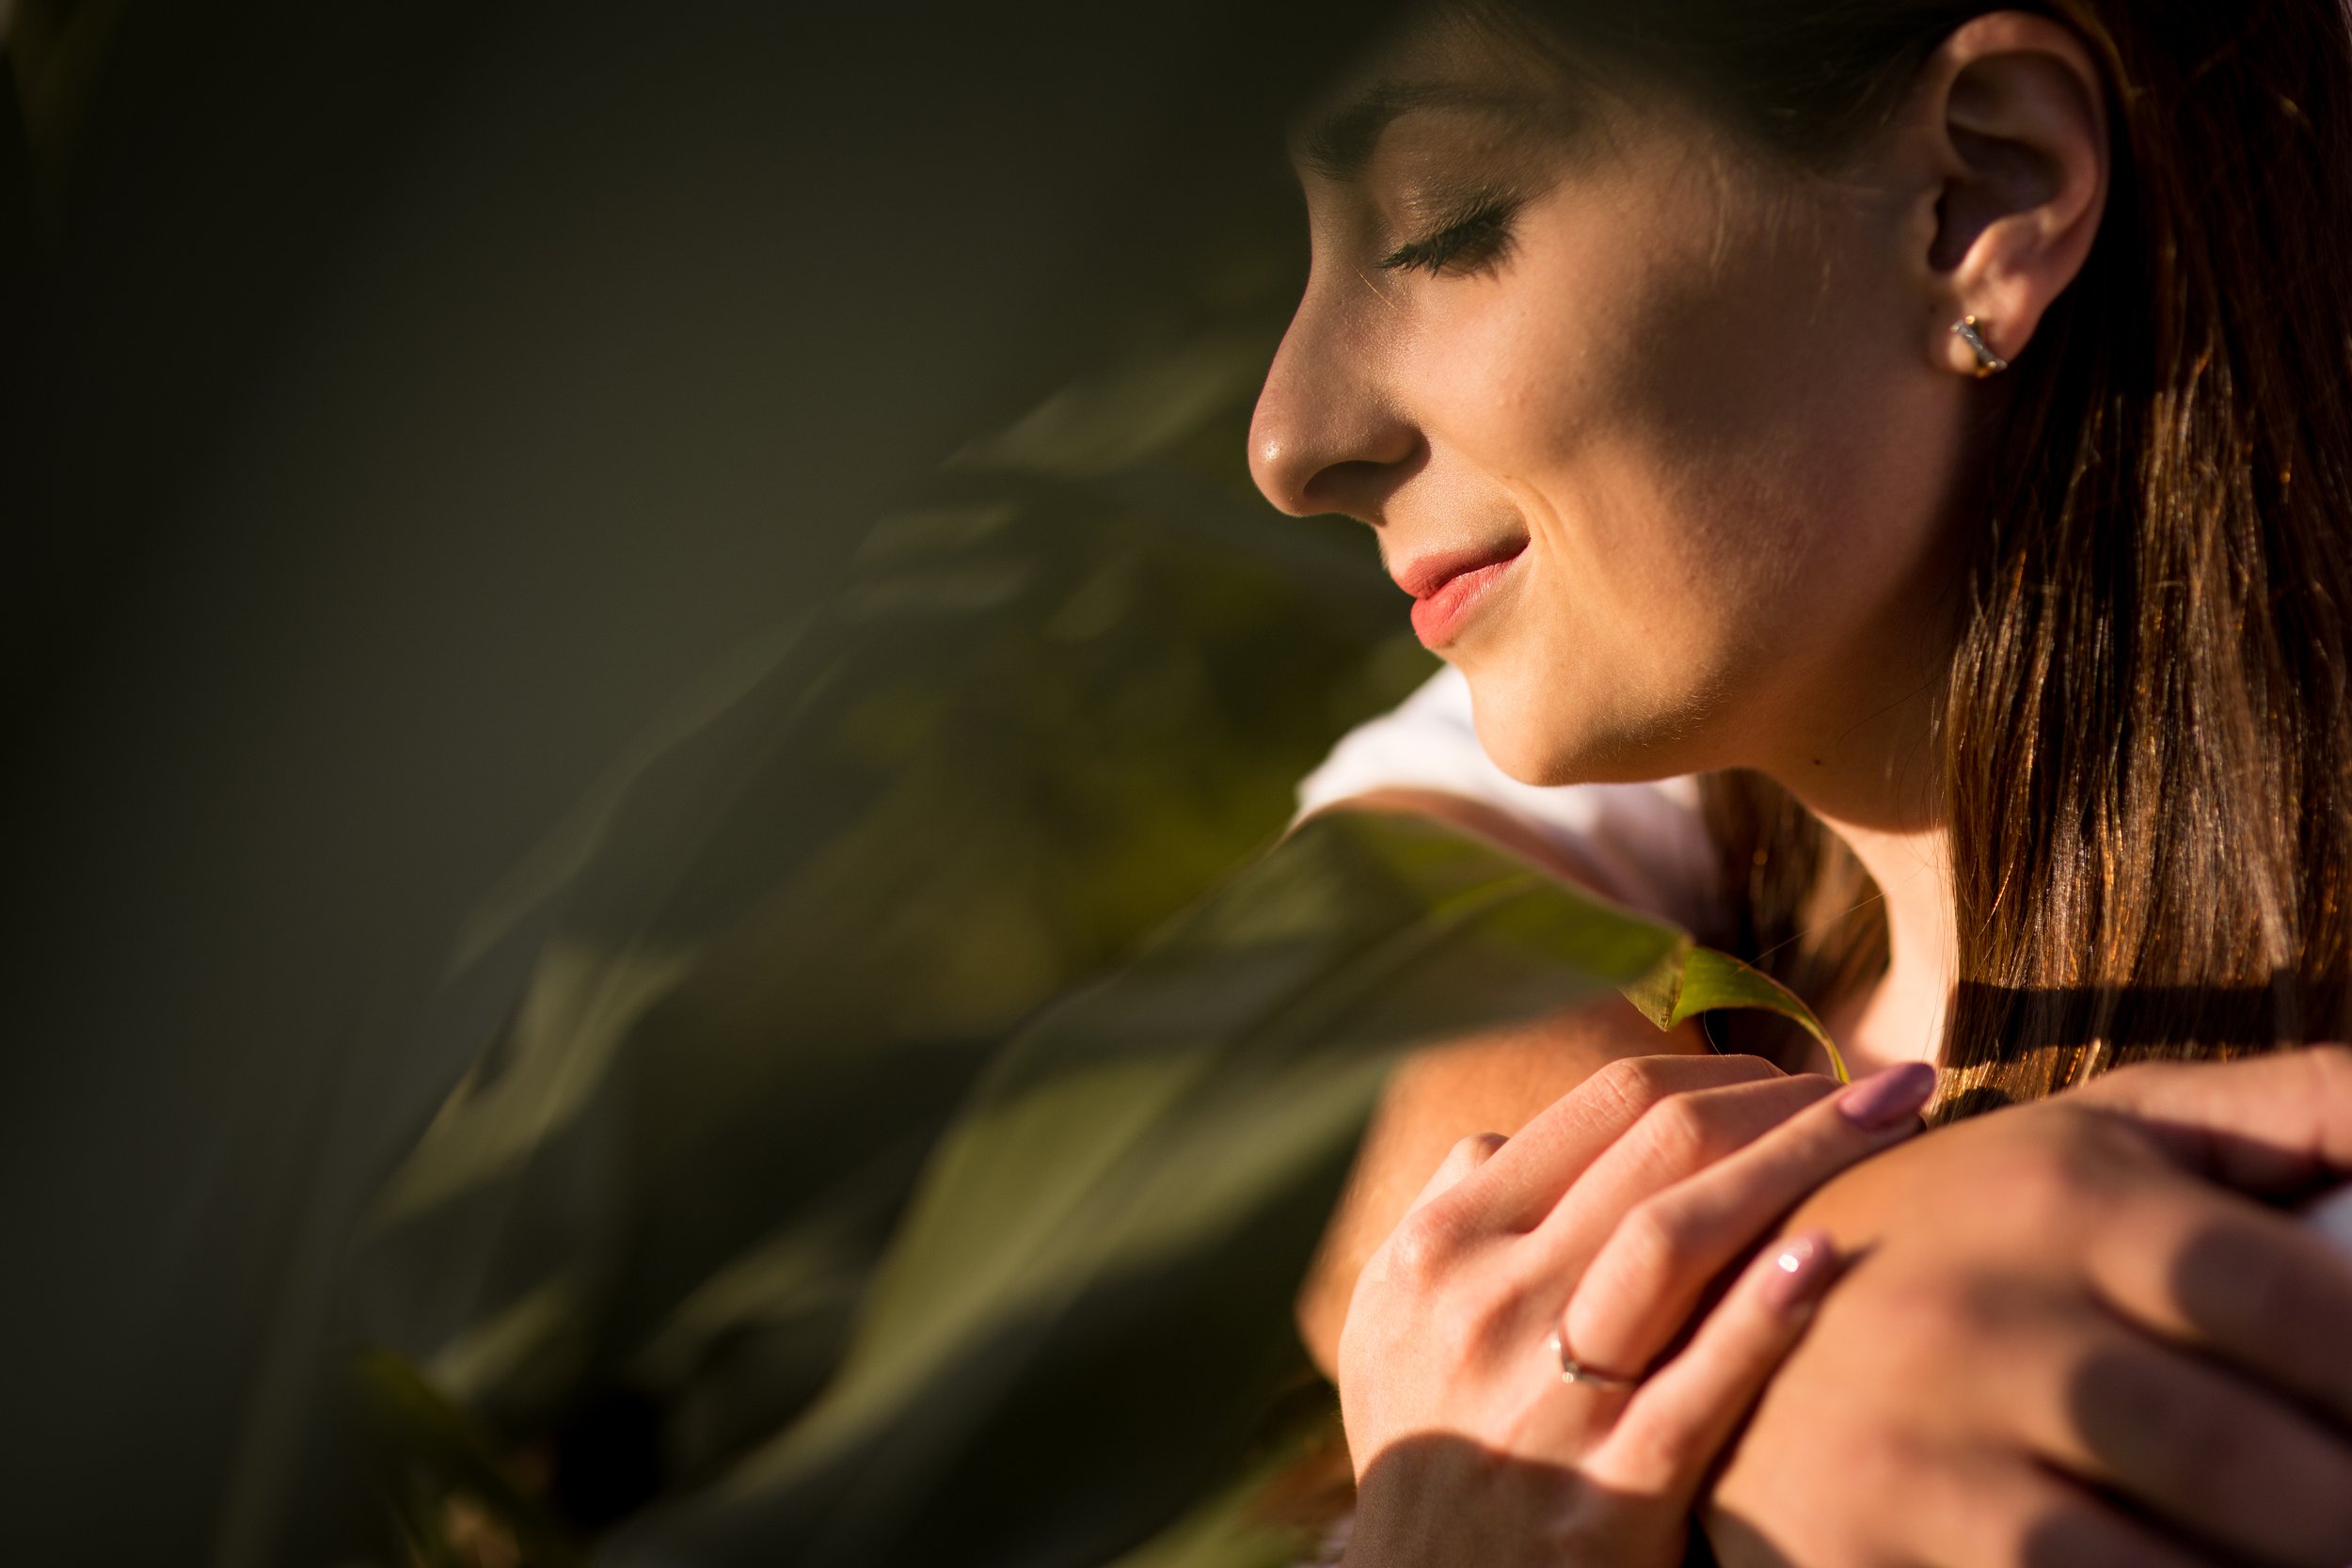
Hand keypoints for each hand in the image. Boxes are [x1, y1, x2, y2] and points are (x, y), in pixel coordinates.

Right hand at [1338, 1054, 1937, 1567]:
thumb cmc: (1428, 1442)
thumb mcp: (1395, 1319)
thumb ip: (1450, 1212)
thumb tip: (1516, 1132)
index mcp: (1445, 1242)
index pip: (1603, 1107)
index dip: (1718, 1067)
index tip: (1796, 1076)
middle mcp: (1488, 1302)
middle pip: (1657, 1147)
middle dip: (1786, 1098)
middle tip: (1884, 1088)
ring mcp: (1546, 1399)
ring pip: (1674, 1238)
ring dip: (1800, 1161)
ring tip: (1899, 1123)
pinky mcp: (1607, 1499)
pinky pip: (1695, 1391)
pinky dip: (1762, 1317)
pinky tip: (1832, 1254)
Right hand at [1704, 1047, 2351, 1567]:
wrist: (1716, 1318)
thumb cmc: (1979, 1234)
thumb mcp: (2107, 1137)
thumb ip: (2295, 1112)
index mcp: (2060, 1188)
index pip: (2301, 1304)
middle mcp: (1973, 1309)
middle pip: (2250, 1464)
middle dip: (2347, 1516)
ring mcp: (1908, 1441)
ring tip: (2306, 1553)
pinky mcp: (1859, 1547)